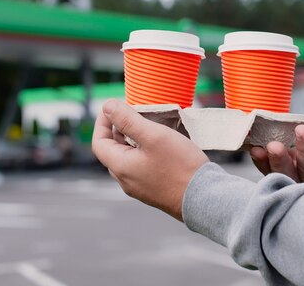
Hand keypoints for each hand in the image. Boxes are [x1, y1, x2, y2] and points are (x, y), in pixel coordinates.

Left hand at [92, 99, 208, 220]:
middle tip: (134, 112)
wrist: (204, 198)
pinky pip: (141, 166)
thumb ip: (128, 120)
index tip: (114, 107)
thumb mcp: (153, 136)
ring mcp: (140, 187)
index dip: (103, 122)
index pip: (99, 142)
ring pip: (128, 158)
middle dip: (119, 128)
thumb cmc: (179, 166)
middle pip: (113, 150)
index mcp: (120, 167)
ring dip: (133, 139)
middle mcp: (126, 180)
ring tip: (149, 125)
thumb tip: (107, 106)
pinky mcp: (154, 189)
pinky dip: (144, 151)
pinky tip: (160, 144)